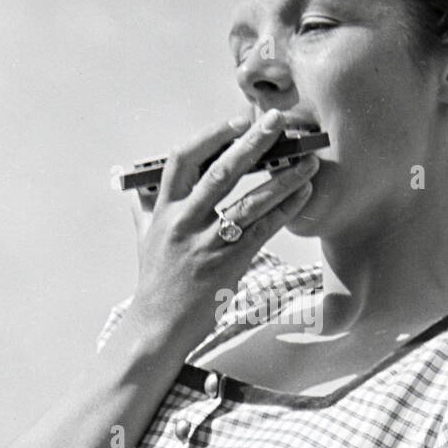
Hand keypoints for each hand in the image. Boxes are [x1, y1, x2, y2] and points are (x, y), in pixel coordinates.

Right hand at [125, 108, 318, 351]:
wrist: (158, 325)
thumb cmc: (155, 280)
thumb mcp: (145, 238)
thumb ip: (146, 209)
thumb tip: (139, 187)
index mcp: (164, 209)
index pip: (182, 160)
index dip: (210, 137)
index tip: (236, 122)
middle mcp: (184, 222)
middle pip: (221, 173)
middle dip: (252, 143)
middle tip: (277, 122)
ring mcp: (206, 243)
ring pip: (249, 202)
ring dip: (282, 179)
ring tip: (307, 161)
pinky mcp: (228, 264)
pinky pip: (262, 230)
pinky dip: (285, 210)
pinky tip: (303, 194)